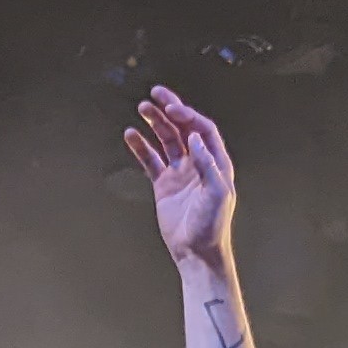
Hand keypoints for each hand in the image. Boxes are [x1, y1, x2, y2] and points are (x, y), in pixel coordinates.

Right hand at [123, 86, 235, 269]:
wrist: (196, 253)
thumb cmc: (212, 227)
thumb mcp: (216, 194)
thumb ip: (206, 164)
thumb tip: (195, 138)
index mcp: (216, 163)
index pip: (202, 129)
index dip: (188, 115)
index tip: (172, 108)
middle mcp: (198, 164)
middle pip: (183, 128)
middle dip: (170, 109)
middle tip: (155, 94)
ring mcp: (180, 173)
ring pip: (166, 140)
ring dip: (155, 124)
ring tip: (141, 109)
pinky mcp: (164, 185)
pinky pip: (151, 160)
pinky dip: (141, 147)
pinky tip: (131, 135)